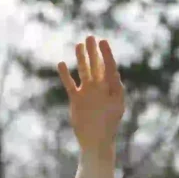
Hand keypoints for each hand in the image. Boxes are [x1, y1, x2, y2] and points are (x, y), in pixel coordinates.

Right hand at [57, 33, 124, 153]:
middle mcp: (99, 88)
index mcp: (111, 88)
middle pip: (96, 66)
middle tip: (90, 37)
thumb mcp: (116, 105)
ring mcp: (87, 92)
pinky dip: (65, 75)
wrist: (96, 140)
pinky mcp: (76, 99)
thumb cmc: (109, 124)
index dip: (106, 54)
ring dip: (81, 59)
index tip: (103, 42)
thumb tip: (114, 73)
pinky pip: (70, 84)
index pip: (109, 67)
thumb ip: (115, 88)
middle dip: (93, 52)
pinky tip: (62, 64)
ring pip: (83, 71)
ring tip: (78, 45)